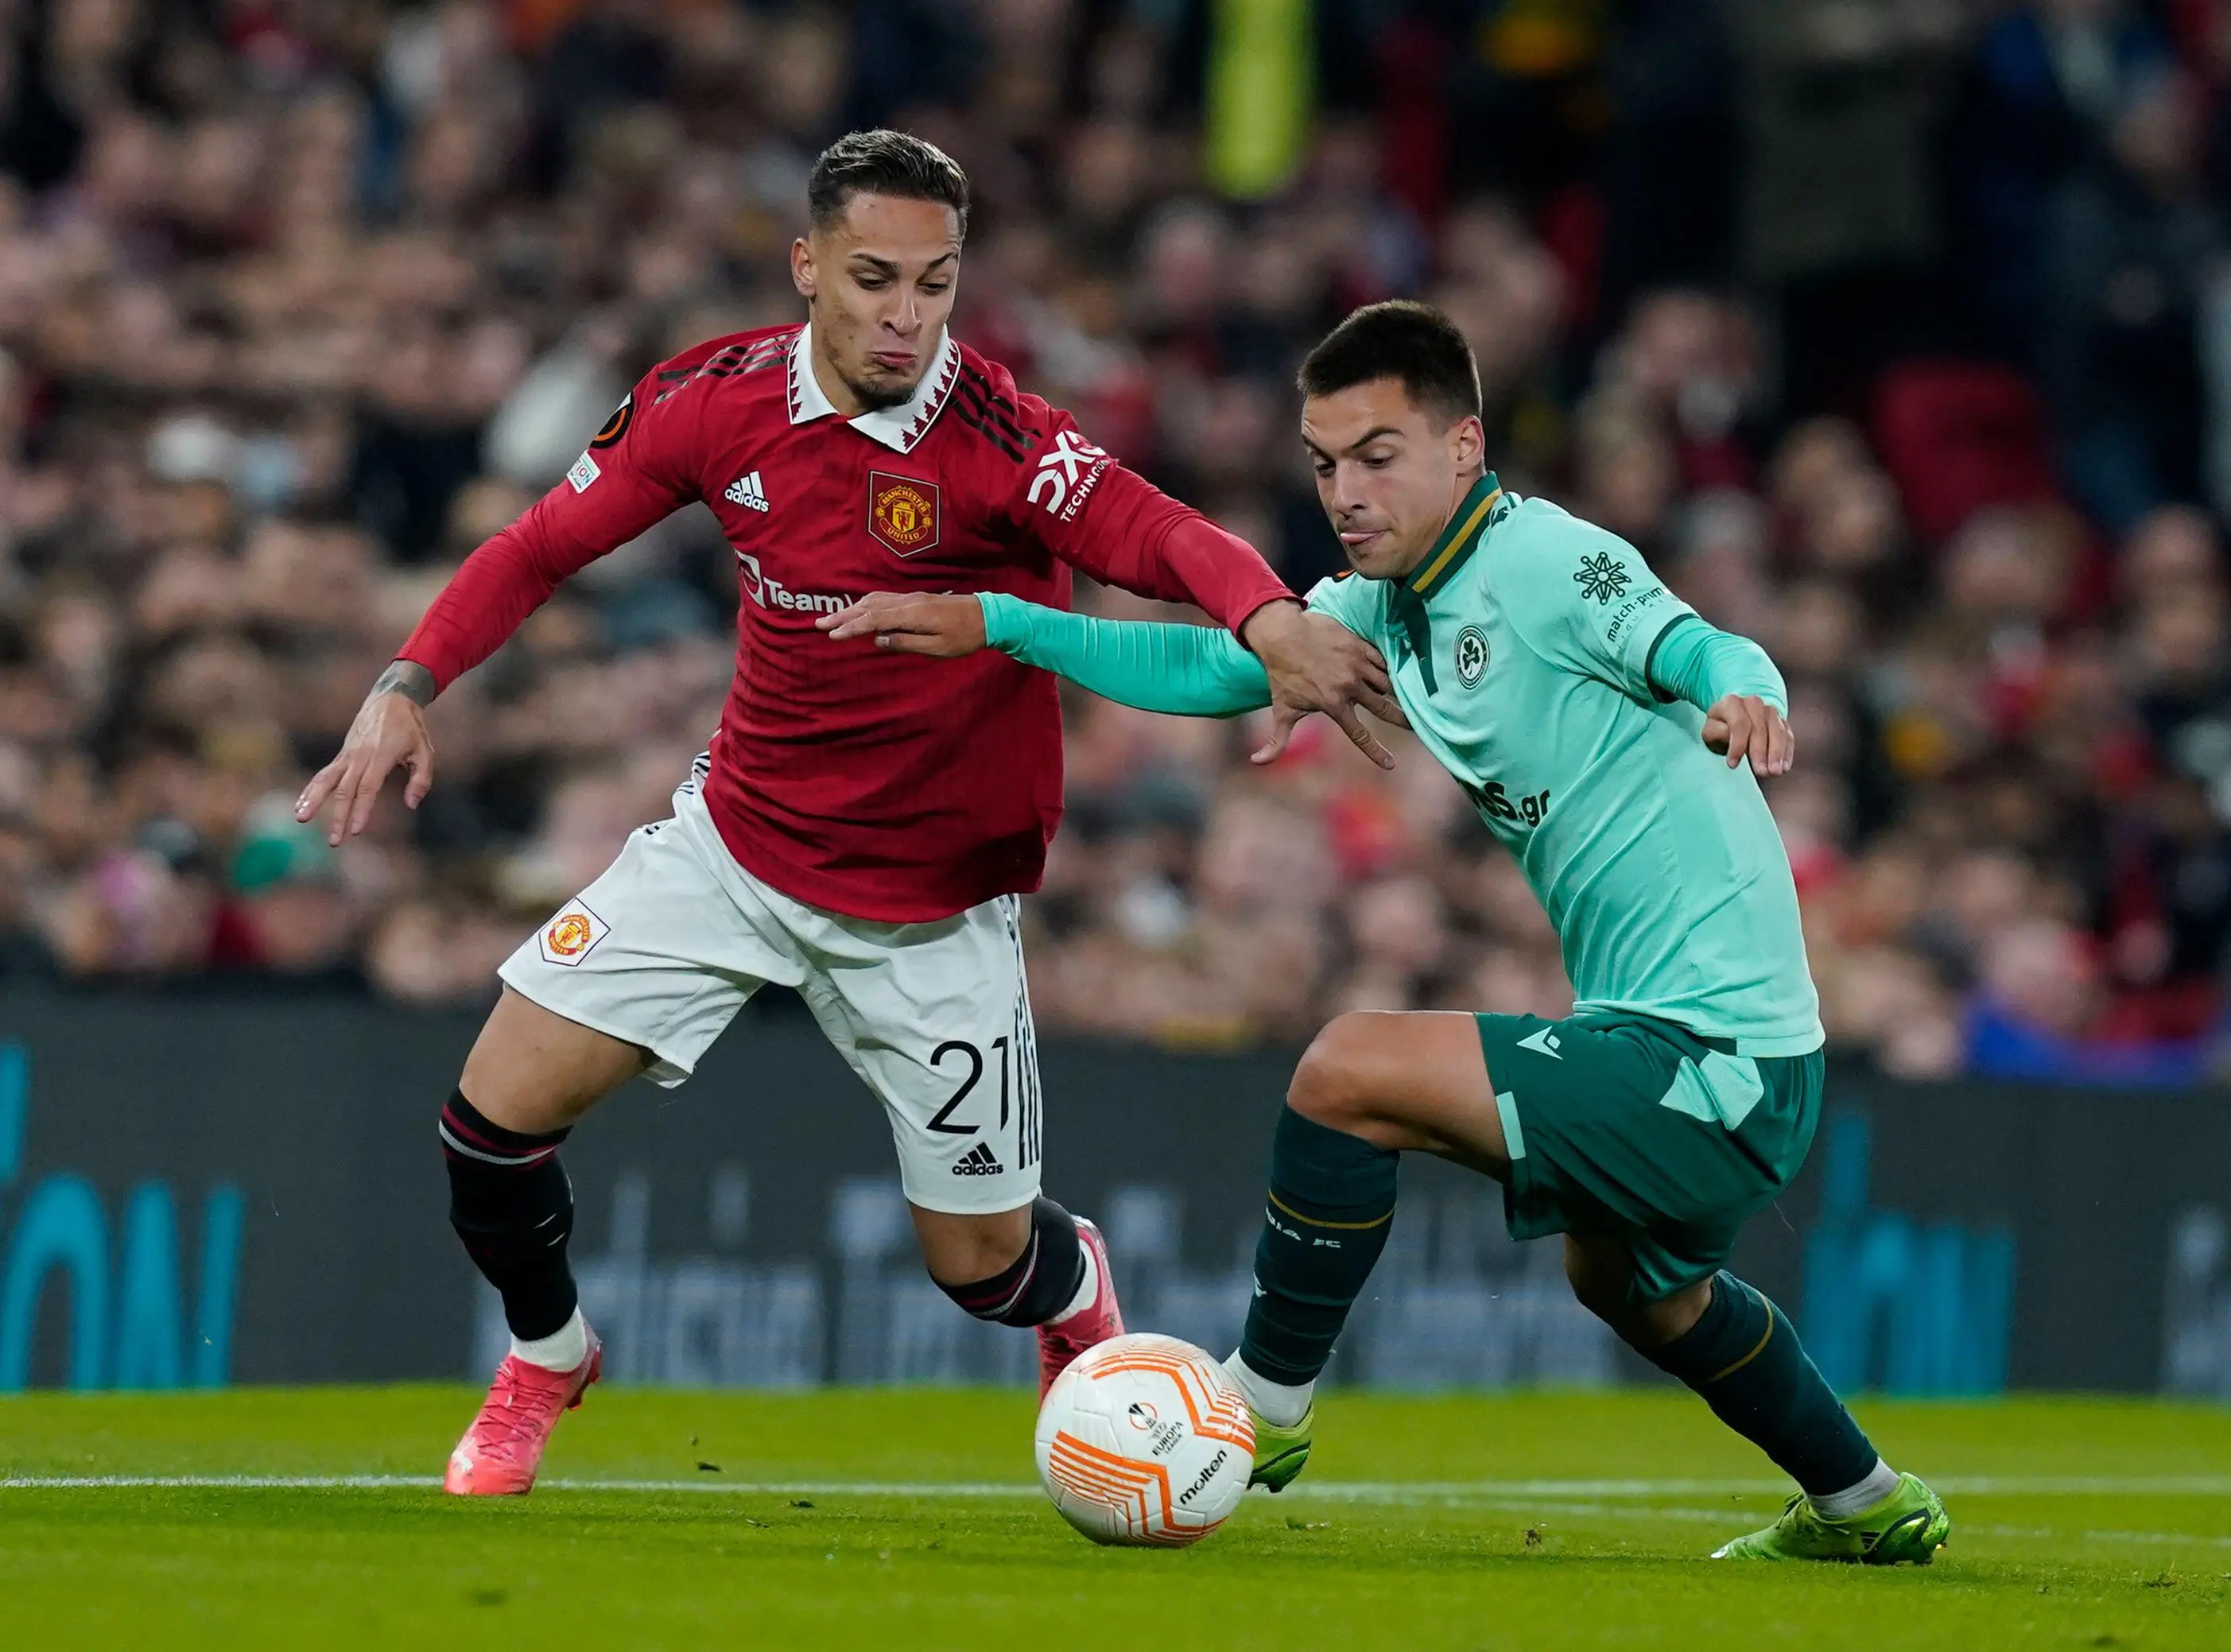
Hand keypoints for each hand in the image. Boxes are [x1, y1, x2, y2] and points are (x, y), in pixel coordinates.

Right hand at [295, 662, 436, 845]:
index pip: (368, 787)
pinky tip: (300, 805)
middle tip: (334, 841)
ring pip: (326, 779)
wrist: (391, 698)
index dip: (361, 809)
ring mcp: (348, 754)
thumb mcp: (425, 751)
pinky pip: (325, 774)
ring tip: (300, 819)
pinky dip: (311, 789)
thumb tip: (411, 804)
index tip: (356, 830)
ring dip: (312, 800)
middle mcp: (359, 756)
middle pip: (345, 789)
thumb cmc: (411, 728)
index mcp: (381, 756)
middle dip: (338, 816)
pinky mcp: (342, 754)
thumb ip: (421, 779)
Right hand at [818, 592, 988, 656]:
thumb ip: (906, 643)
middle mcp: (907, 602)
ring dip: (851, 609)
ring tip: (833, 619)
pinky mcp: (916, 599)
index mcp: (911, 614)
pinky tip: (861, 610)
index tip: (831, 636)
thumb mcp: (937, 648)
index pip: (873, 620)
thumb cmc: (964, 636)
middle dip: (842, 616)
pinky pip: (883, 599)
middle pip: (868, 606)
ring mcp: (911, 598)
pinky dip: (866, 605)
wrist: (988, 616)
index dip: (850, 628)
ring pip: (874, 601)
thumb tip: (878, 641)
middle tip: (819, 625)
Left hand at [1238, 600, 1406, 769]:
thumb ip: (1276, 741)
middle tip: (1417, 726)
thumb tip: (1257, 762)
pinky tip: (1387, 672)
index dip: (1376, 752)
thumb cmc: (1281, 674)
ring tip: (1398, 696)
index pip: (1360, 735)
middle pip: (1384, 708)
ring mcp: (1357, 665)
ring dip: (1390, 691)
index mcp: (1334, 705)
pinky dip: (1385, 668)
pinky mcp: (1360, 647)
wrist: (1282, 634)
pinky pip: (1381, 661)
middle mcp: (1350, 687)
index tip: (1390, 765)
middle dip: (1402, 719)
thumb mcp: (1281, 709)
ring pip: (1385, 683)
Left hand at [1701, 693, 1793, 777]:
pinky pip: (1787, 735)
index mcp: (1732, 703)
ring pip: (1777, 731)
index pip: (1738, 724)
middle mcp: (1754, 703)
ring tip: (1776, 772)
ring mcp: (1770, 711)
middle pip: (1760, 728)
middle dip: (1761, 752)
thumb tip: (1733, 740)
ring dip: (1777, 753)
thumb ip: (1718, 734)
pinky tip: (1785, 766)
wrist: (1734, 719)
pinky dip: (1787, 751)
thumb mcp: (1711, 731)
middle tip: (1762, 772)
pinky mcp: (1782, 721)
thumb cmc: (1720, 728)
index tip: (1732, 765)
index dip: (1737, 745)